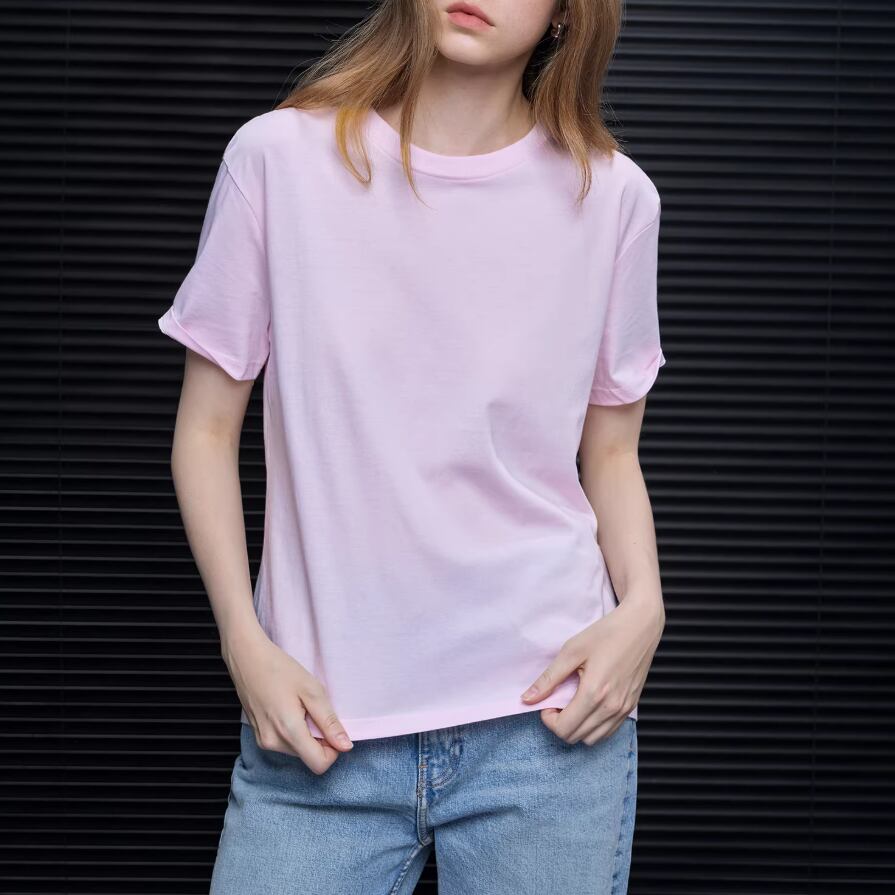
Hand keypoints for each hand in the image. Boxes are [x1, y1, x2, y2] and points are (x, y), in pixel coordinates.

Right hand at [221, 625, 353, 774]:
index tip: (332, 728)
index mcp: (288, 732)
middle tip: (313, 709)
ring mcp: (264, 742)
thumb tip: (346, 746)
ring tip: (299, 706)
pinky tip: (288, 708)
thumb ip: (329, 722)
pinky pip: (285, 743)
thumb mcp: (312, 691)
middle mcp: (273, 744)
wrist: (247, 659)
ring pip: (297, 750)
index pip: (319, 764)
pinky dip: (293, 731)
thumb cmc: (280, 669)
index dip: (332, 750)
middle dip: (318, 738)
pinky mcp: (259, 737)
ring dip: (306, 734)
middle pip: (308, 756)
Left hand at [519, 590, 664, 744]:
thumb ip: (549, 678)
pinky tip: (588, 705)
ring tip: (572, 703)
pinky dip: (593, 726)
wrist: (640, 626)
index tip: (547, 702)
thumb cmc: (606, 634)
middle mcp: (611, 707)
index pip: (564, 729)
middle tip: (557, 701)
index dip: (548, 719)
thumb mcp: (571, 650)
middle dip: (559, 723)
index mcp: (594, 693)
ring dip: (576, 727)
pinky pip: (607, 731)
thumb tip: (527, 698)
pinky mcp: (631, 707)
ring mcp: (623, 710)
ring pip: (592, 739)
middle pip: (575, 737)